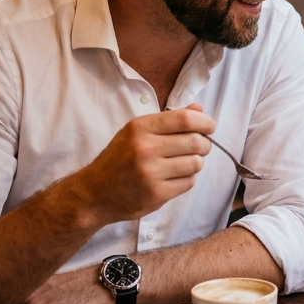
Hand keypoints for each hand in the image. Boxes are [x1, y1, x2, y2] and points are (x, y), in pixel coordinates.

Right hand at [74, 104, 213, 226]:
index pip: (185, 119)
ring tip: (184, 163)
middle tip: (200, 146)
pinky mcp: (157, 194)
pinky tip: (173, 178)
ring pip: (195, 163)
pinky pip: (189, 182)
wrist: (94, 193)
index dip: (205, 122)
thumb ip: (169, 120)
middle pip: (195, 142)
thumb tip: (199, 109)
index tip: (209, 127)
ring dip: (196, 163)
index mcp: (140, 128)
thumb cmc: (118, 159)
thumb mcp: (136, 132)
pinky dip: (186, 179)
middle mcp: (145, 149)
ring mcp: (151, 173)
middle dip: (204, 144)